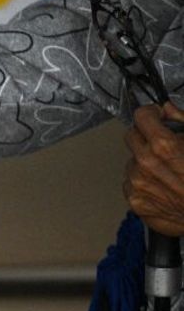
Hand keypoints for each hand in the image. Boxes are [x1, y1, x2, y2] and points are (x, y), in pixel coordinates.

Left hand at [124, 103, 183, 235]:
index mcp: (163, 146)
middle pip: (132, 136)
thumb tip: (168, 110)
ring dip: (145, 161)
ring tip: (168, 170)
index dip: (151, 114)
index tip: (155, 116)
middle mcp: (145, 164)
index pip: (141, 116)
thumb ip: (182, 120)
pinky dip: (143, 182)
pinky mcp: (135, 201)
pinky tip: (162, 185)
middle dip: (146, 136)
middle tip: (162, 144)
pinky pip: (131, 183)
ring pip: (132, 161)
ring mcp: (137, 184)